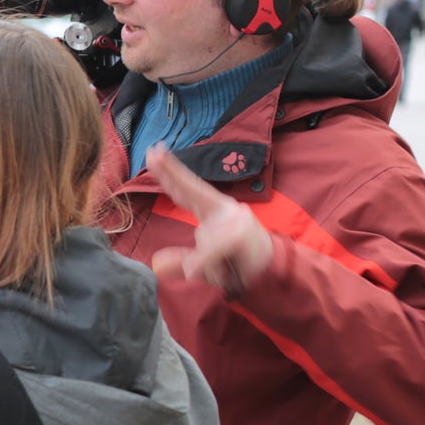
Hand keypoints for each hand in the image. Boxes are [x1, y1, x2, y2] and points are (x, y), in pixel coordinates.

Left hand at [145, 146, 272, 297]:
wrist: (270, 272)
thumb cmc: (237, 264)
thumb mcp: (203, 266)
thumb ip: (181, 261)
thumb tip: (157, 264)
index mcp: (213, 211)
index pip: (187, 190)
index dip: (170, 173)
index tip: (153, 153)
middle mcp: (223, 209)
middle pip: (192, 189)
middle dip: (172, 171)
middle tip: (153, 153)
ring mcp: (233, 219)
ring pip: (203, 239)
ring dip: (206, 260)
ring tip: (222, 268)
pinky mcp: (240, 233)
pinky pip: (211, 250)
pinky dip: (204, 263)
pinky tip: (199, 269)